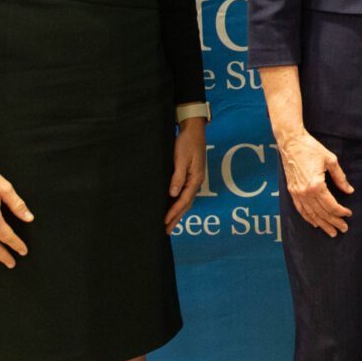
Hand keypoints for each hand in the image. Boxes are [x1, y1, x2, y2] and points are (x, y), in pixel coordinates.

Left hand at [164, 117, 207, 231]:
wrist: (193, 129)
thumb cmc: (187, 142)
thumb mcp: (181, 158)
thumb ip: (178, 177)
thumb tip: (173, 194)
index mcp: (195, 178)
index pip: (184, 200)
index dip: (174, 212)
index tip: (165, 222)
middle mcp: (196, 180)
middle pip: (186, 204)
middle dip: (176, 218)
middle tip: (166, 231)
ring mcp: (194, 178)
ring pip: (186, 200)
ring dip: (178, 212)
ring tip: (170, 224)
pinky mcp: (190, 175)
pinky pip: (185, 193)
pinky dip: (179, 203)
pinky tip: (173, 206)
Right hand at [279, 128, 352, 236]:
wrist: (291, 143)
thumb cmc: (311, 149)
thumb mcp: (331, 161)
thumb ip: (340, 178)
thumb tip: (349, 191)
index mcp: (316, 185)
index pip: (331, 205)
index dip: (341, 212)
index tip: (349, 214)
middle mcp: (305, 192)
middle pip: (321, 213)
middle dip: (333, 222)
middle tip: (343, 229)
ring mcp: (297, 193)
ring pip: (310, 214)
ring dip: (322, 224)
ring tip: (331, 231)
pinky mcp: (291, 191)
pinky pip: (300, 209)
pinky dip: (308, 218)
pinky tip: (315, 223)